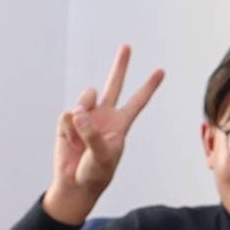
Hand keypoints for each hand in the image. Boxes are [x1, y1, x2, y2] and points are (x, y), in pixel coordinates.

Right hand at [41, 46, 167, 225]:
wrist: (74, 183)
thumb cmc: (95, 173)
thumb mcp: (102, 157)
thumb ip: (93, 134)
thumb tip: (80, 113)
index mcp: (120, 124)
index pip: (137, 101)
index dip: (149, 87)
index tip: (161, 71)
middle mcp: (104, 115)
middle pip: (114, 85)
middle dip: (120, 65)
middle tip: (127, 46)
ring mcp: (86, 117)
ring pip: (85, 97)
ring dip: (82, 111)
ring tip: (81, 136)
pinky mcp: (68, 121)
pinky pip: (67, 116)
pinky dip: (68, 131)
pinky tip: (71, 143)